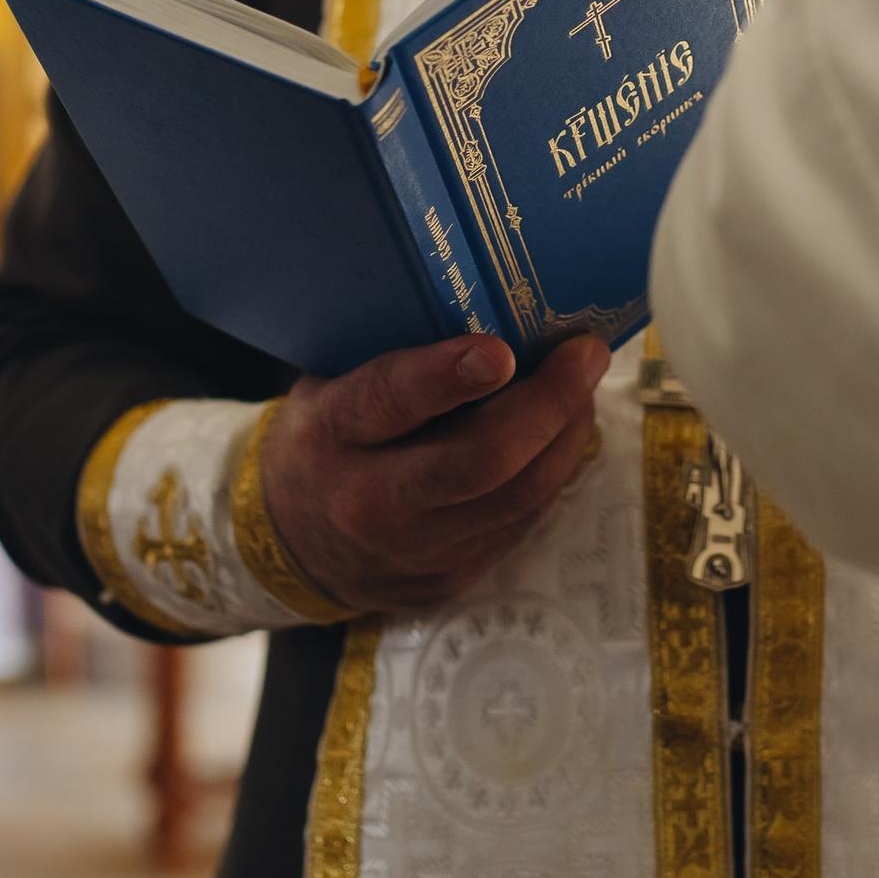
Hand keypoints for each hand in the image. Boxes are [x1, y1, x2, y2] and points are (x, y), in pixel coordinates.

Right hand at [260, 332, 609, 611]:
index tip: (500, 351)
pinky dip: (552, 470)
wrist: (294, 544)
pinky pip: (523, 521)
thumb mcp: (328, 385)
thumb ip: (392, 354)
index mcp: (330, 434)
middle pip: (480, 459)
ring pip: (518, 494)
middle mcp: (370, 500)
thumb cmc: (325, 439)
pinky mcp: (451, 576)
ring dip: (566, 434)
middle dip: (548, 402)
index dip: (448, 376)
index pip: (392, 402)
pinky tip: (563, 433)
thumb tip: (486, 300)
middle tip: (584, 353)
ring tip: (584, 385)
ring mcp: (415, 551)